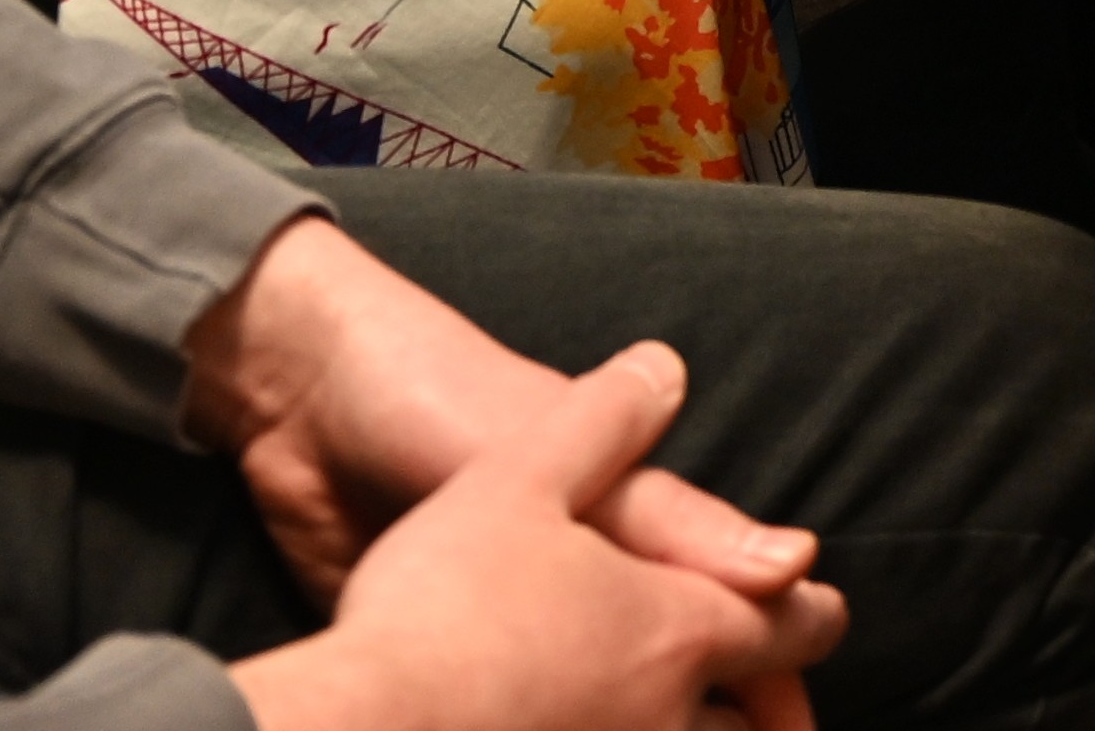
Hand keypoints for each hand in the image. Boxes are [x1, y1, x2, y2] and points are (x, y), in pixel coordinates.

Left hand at [198, 229, 844, 730]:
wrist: (297, 397)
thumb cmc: (440, 398)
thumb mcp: (564, 458)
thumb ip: (670, 518)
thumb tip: (794, 563)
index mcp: (625, 523)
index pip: (723, 608)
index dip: (770, 669)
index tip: (797, 729)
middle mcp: (579, 575)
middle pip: (665, 671)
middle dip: (706, 721)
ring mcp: (509, 617)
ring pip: (589, 698)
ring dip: (629, 728)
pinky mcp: (435, 646)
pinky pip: (504, 706)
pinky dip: (544, 724)